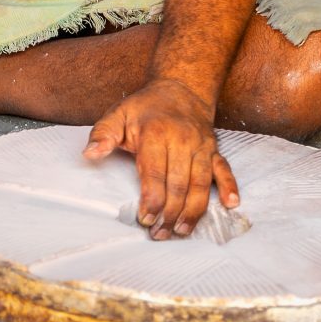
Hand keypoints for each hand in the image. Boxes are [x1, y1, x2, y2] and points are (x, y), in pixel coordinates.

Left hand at [84, 79, 238, 239]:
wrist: (181, 87)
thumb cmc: (146, 107)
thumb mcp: (119, 113)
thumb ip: (103, 134)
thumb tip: (89, 154)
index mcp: (156, 134)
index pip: (155, 174)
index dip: (151, 200)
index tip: (145, 219)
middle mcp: (182, 140)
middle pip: (179, 184)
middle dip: (169, 213)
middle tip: (159, 234)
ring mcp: (201, 146)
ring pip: (201, 183)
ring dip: (193, 211)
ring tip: (181, 230)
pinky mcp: (214, 149)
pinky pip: (224, 169)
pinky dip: (229, 187)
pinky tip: (231, 205)